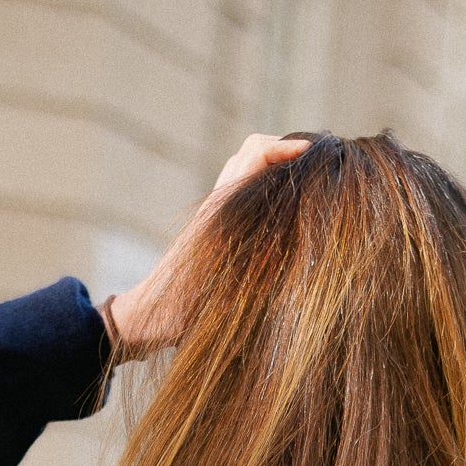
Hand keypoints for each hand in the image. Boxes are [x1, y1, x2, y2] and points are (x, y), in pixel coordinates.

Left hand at [107, 133, 311, 352]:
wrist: (149, 317)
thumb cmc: (185, 310)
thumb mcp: (231, 288)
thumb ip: (265, 257)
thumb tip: (307, 234)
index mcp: (222, 208)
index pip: (256, 152)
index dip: (287, 147)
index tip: (314, 152)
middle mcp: (217, 201)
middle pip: (253, 150)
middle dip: (285, 149)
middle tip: (316, 161)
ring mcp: (213, 210)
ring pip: (247, 167)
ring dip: (275, 165)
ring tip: (304, 178)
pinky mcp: (211, 223)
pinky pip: (242, 188)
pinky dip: (264, 184)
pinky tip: (282, 208)